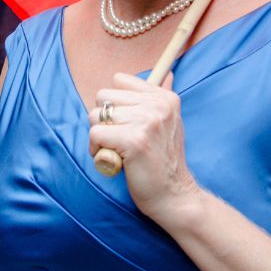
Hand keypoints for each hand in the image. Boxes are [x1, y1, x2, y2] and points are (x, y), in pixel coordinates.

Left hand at [88, 72, 199, 224]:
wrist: (174, 196)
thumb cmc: (164, 160)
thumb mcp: (170, 123)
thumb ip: (161, 97)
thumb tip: (167, 73)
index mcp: (165, 97)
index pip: (118, 80)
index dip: (115, 104)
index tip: (126, 123)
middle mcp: (158, 105)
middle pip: (103, 96)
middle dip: (104, 119)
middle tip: (119, 138)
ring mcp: (147, 122)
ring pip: (95, 115)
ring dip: (99, 136)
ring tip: (116, 150)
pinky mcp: (134, 141)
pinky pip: (95, 134)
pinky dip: (96, 150)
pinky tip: (113, 160)